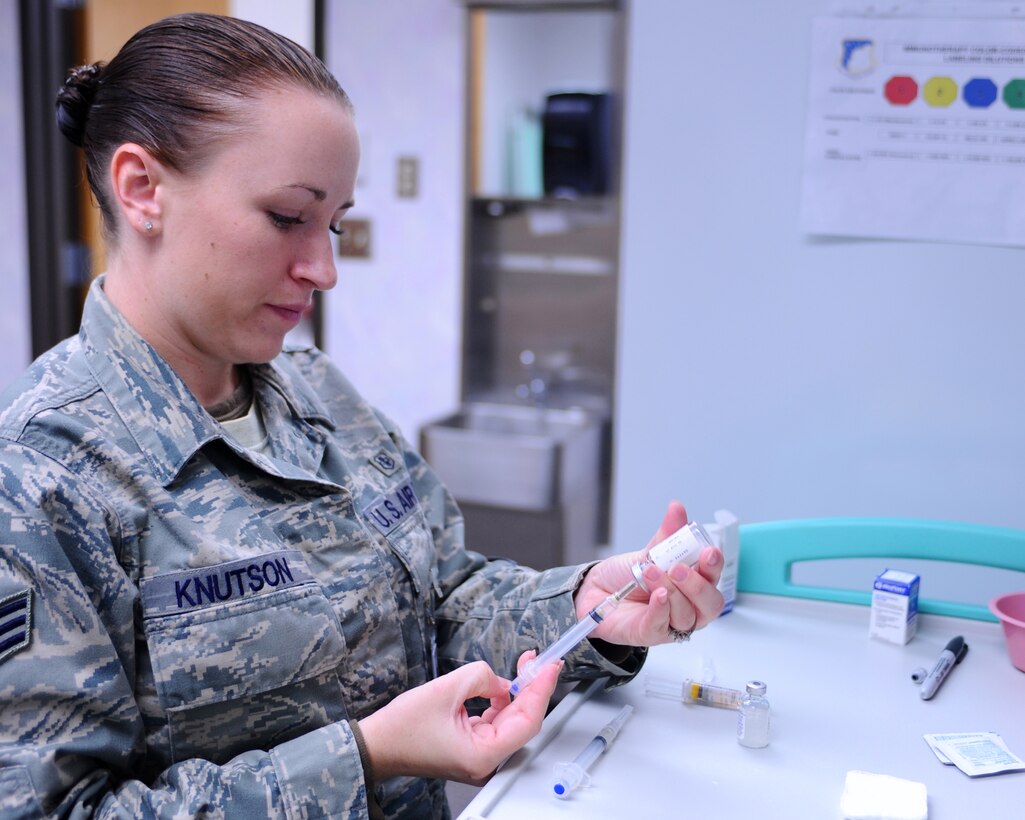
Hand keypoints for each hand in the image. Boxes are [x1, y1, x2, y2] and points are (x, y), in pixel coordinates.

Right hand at [358, 654, 560, 784]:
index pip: (528, 721)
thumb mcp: (446, 688)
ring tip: (522, 666)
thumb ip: (481, 677)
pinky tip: (500, 686)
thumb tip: (502, 681)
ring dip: (517, 694)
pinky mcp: (473, 751)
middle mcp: (486, 762)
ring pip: (510, 722)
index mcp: (483, 754)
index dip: (542, 690)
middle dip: (531, 688)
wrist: (377, 745)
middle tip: (538, 660)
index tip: (551, 667)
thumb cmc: (402, 727)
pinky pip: (496, 725)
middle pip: (522, 722)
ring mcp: (480, 759)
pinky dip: (501, 704)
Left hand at [575, 500, 723, 645]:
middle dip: (697, 584)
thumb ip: (667, 535)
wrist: (596, 590)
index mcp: (693, 584)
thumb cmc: (628, 576)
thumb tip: (677, 508)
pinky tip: (658, 595)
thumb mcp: (649, 552)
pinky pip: (662, 625)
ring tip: (651, 572)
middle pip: (710, 604)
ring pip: (686, 614)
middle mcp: (688, 606)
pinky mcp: (651, 634)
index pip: (713, 578)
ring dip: (671, 591)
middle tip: (677, 567)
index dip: (714, 566)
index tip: (707, 552)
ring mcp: (671, 623)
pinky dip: (661, 608)